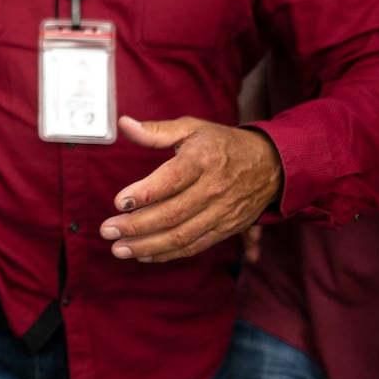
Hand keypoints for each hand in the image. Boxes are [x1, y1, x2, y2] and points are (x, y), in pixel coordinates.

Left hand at [99, 116, 282, 262]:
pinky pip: (193, 247)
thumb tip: (124, 124)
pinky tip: (143, 255)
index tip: (119, 202)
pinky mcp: (225, 230)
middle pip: (172, 214)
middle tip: (107, 230)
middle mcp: (213, 189)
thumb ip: (156, 131)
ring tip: (118, 249)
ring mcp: (221, 213)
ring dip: (147, 246)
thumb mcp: (191, 127)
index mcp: (203, 160)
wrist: (271, 165)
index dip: (144, 193)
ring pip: (181, 236)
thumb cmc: (222, 144)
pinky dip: (167, 254)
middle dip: (136, 226)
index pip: (171, 180)